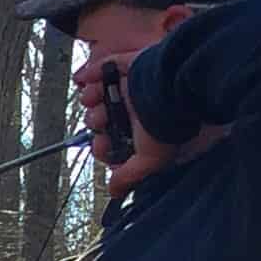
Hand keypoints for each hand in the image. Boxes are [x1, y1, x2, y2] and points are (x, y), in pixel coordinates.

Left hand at [77, 50, 180, 197]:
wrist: (170, 87)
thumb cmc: (165, 122)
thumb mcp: (149, 159)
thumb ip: (129, 176)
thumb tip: (115, 194)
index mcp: (137, 131)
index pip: (109, 142)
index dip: (100, 146)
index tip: (103, 144)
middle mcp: (129, 110)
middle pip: (98, 120)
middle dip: (96, 122)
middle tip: (104, 120)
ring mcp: (124, 88)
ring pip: (94, 97)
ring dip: (91, 100)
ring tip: (100, 99)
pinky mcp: (121, 67)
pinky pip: (96, 71)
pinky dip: (90, 76)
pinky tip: (92, 81)